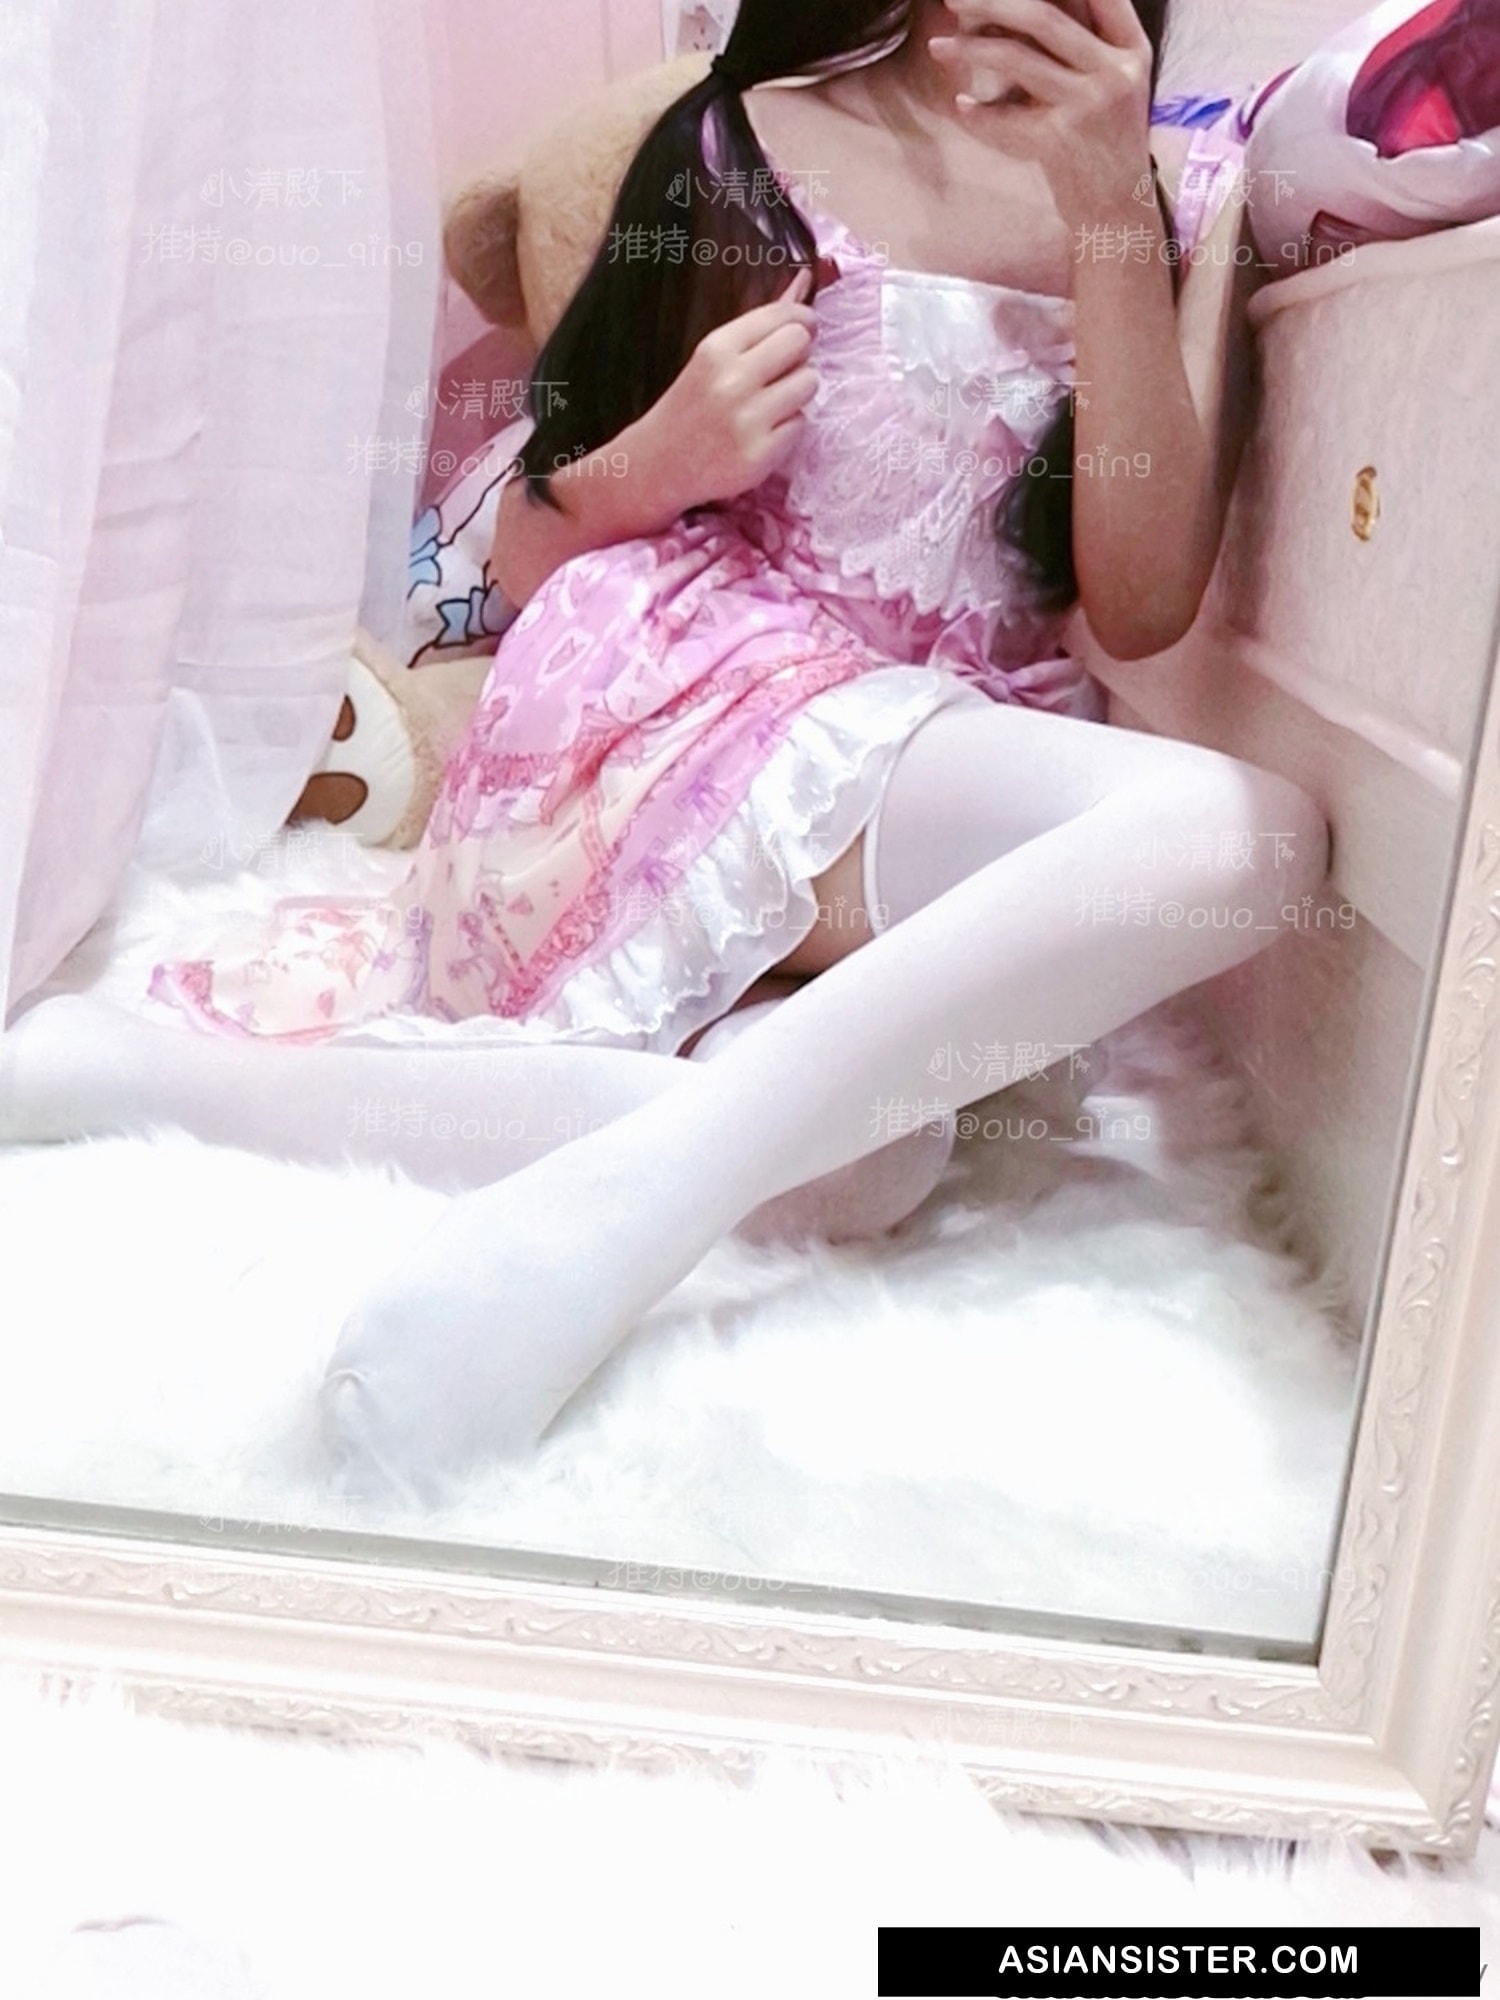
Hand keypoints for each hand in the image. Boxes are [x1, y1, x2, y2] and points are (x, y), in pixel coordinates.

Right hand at [626, 267, 819, 516]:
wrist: (657, 465)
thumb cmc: (690, 405)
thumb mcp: (713, 357)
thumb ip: (760, 324)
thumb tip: (804, 281)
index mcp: (716, 349)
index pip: (782, 316)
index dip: (802, 319)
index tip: (804, 327)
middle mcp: (731, 382)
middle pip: (800, 342)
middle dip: (799, 353)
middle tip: (782, 368)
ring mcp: (746, 422)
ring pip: (808, 383)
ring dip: (797, 390)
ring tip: (770, 402)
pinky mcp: (759, 456)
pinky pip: (801, 424)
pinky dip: (788, 427)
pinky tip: (762, 432)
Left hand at [928, 0, 1153, 224]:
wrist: (1118, 210)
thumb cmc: (1103, 141)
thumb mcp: (1106, 84)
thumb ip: (1074, 46)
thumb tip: (1004, 12)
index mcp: (1131, 49)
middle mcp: (1114, 71)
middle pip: (1044, 16)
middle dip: (992, 1)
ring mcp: (1088, 105)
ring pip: (1018, 59)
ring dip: (970, 49)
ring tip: (937, 47)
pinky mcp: (1061, 142)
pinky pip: (1005, 117)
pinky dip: (978, 112)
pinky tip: (962, 105)